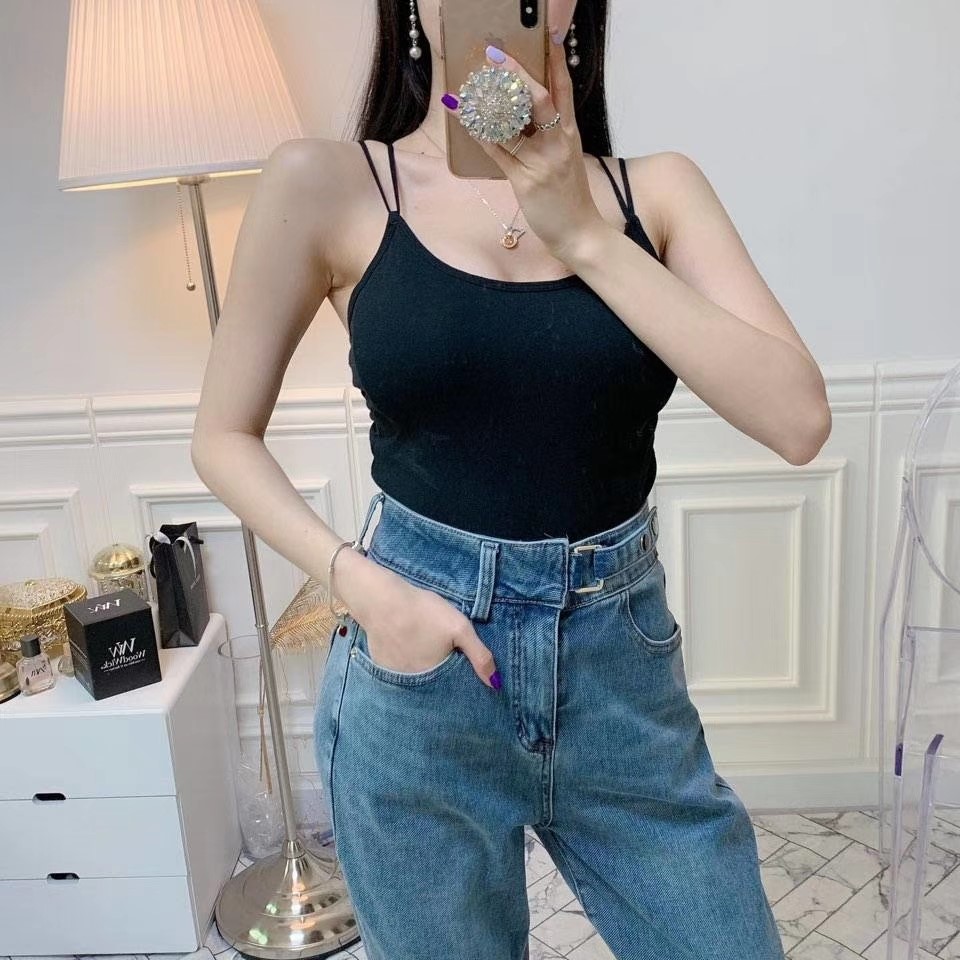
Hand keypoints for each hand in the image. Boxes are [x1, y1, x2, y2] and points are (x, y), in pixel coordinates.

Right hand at [335, 550, 499, 689]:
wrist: (382, 600)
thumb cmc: (424, 612)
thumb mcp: (459, 628)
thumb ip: (479, 656)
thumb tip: (495, 684)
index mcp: (435, 679)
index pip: (452, 694)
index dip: (459, 688)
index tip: (463, 679)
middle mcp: (413, 686)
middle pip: (433, 689)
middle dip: (442, 683)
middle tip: (444, 662)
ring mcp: (395, 678)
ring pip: (416, 681)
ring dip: (423, 675)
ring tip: (426, 655)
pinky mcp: (381, 667)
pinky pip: (398, 673)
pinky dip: (405, 666)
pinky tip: (408, 649)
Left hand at [441, 24, 609, 264]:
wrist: (579, 233)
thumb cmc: (570, 197)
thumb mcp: (565, 159)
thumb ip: (549, 136)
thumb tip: (522, 116)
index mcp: (569, 133)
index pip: (564, 89)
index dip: (555, 61)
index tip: (547, 35)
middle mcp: (558, 142)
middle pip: (539, 98)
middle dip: (516, 74)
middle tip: (494, 53)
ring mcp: (542, 161)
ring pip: (513, 124)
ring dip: (488, 103)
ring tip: (467, 87)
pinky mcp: (526, 181)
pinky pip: (499, 152)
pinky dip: (481, 135)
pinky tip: (467, 120)